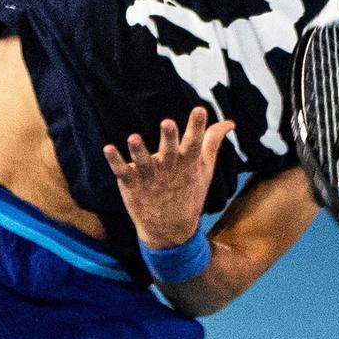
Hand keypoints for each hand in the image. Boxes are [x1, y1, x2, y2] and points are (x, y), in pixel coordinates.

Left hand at [102, 107, 234, 249]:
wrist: (170, 228)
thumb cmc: (189, 192)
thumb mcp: (205, 168)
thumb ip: (213, 142)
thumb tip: (230, 122)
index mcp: (189, 163)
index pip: (195, 142)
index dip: (197, 126)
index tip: (199, 109)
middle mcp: (170, 168)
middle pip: (170, 150)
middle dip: (169, 137)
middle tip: (168, 122)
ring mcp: (150, 177)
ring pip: (143, 161)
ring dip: (138, 150)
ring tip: (134, 138)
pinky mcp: (132, 183)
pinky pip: (122, 171)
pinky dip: (115, 161)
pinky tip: (108, 148)